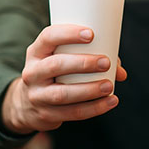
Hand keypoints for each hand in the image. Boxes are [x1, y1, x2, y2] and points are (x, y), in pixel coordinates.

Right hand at [1, 24, 126, 133]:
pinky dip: (94, 108)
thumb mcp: (60, 59)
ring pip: (63, 93)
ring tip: (109, 85)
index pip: (48, 37)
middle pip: (55, 65)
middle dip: (83, 63)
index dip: (68, 34)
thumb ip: (89, 57)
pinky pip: (72, 113)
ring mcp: (37, 95)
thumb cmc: (54, 73)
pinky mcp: (46, 114)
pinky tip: (110, 102)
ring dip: (89, 89)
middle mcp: (32, 72)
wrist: (27, 105)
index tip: (91, 34)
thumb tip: (120, 71)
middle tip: (106, 62)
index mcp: (36, 52)